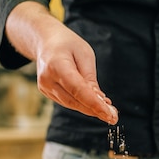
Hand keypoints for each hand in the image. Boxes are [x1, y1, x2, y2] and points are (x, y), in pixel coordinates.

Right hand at [5, 1, 117, 124]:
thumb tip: (99, 99)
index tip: (109, 115)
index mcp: (56, 65)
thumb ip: (90, 78)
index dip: (94, 104)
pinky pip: (67, 101)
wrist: (45, 41)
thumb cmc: (67, 44)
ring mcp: (45, 87)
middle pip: (74, 100)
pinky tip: (95, 107)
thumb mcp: (84, 54)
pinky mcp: (47, 92)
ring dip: (90, 110)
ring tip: (108, 113)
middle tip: (113, 117)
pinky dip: (81, 105)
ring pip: (71, 104)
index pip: (77, 89)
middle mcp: (47, 79)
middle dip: (95, 110)